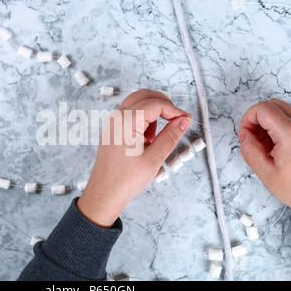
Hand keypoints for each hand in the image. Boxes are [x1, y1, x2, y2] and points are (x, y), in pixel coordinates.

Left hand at [77, 89, 191, 226]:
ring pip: (137, 104)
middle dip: (163, 104)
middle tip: (177, 120)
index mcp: (126, 121)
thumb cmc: (125, 180)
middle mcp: (117, 117)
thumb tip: (183, 120)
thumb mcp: (155, 158)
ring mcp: (112, 123)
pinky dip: (143, 120)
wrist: (104, 195)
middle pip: (144, 96)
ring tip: (157, 137)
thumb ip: (171, 135)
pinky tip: (147, 140)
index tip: (186, 119)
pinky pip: (129, 115)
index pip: (156, 104)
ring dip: (153, 112)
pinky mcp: (112, 130)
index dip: (174, 110)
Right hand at [239, 99, 290, 224]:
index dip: (247, 119)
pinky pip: (290, 122)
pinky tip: (274, 149)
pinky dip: (277, 129)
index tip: (245, 134)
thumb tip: (244, 136)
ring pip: (281, 112)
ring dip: (267, 123)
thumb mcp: (265, 172)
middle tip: (251, 136)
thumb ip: (249, 150)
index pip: (262, 109)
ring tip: (263, 146)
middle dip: (256, 117)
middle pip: (272, 105)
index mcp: (290, 133)